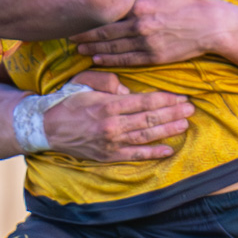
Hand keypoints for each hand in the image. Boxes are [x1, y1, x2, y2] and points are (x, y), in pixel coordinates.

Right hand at [42, 70, 193, 161]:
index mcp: (108, 104)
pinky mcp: (108, 156)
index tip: (180, 97)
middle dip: (172, 113)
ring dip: (167, 130)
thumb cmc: (67, 101)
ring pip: (146, 136)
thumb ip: (108, 82)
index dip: (165, 99)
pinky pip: (134, 155)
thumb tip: (129, 90)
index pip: (144, 101)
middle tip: (191, 109)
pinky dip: (152, 153)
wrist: (46, 127)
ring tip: (184, 125)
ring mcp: (111, 143)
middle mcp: (112, 125)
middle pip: (149, 119)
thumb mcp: (84, 81)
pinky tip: (168, 149)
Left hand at [70, 0, 227, 66]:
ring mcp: (147, 44)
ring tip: (79, 49)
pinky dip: (110, 61)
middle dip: (85, 36)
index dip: (89, 17)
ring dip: (93, 50)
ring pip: (113, 49)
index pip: (108, 13)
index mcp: (141, 6)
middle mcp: (141, 27)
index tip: (75, 16)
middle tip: (68, 37)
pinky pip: (126, 61)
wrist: (211, 25)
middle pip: (105, 33)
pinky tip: (97, 60)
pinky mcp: (154, 57)